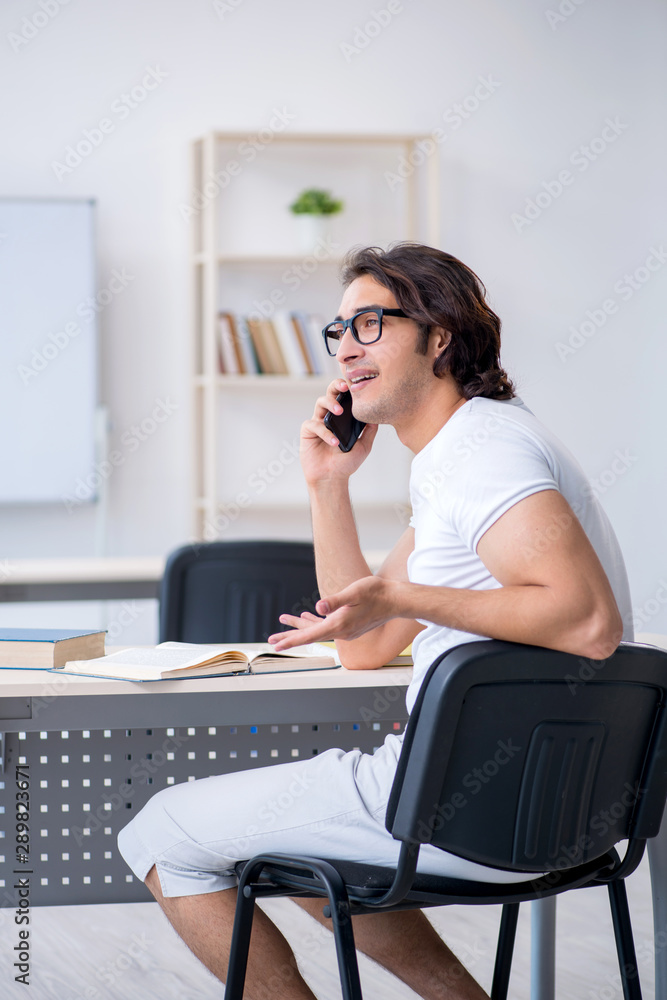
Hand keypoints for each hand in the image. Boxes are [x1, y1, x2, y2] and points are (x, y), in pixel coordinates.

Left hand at [268, 576, 399, 650]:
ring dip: (300, 626)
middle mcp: (342, 631)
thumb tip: (319, 606)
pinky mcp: (349, 625)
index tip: (277, 645)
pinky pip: (327, 625)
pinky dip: (315, 621)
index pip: (310, 635)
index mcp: (340, 624)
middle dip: (290, 636)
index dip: (292, 640)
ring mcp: (346, 629)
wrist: (396, 600)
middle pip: (310, 635)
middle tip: (272, 640)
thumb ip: (336, 600)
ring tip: (284, 622)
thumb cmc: (377, 593)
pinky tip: (308, 616)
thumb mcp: (355, 592)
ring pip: (317, 629)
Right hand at [300, 378, 377, 485]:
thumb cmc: (346, 463)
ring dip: (330, 404)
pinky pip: (314, 425)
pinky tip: (334, 442)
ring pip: (320, 403)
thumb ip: (370, 431)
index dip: (348, 388)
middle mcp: (329, 416)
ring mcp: (318, 422)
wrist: (332, 479)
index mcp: (342, 418)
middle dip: (336, 386)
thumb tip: (377, 416)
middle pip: (330, 393)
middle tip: (344, 387)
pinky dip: (325, 432)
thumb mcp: (364, 446)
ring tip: (339, 412)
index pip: (344, 398)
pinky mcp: (308, 432)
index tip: (356, 385)